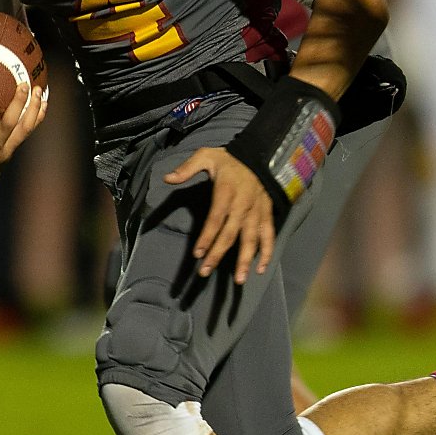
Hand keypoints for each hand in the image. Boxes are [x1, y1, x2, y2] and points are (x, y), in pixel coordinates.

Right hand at [0, 82, 49, 196]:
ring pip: (23, 129)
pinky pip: (28, 131)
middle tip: (21, 84)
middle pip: (8, 127)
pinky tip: (43, 100)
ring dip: (32, 109)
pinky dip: (37, 116)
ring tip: (37, 88)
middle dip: (17, 106)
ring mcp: (5, 151)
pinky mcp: (12, 149)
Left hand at [163, 148, 275, 283]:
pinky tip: (260, 269)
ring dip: (245, 260)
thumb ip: (187, 168)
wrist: (259, 154)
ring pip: (251, 239)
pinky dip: (267, 252)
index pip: (216, 218)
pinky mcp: (266, 214)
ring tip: (239, 280)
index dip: (207, 236)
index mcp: (227, 191)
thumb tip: (167, 179)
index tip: (197, 253)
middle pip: (230, 234)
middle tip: (205, 272)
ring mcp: (256, 212)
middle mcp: (243, 205)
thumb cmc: (229, 159)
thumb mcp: (206, 156)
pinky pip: (268, 236)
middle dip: (218, 254)